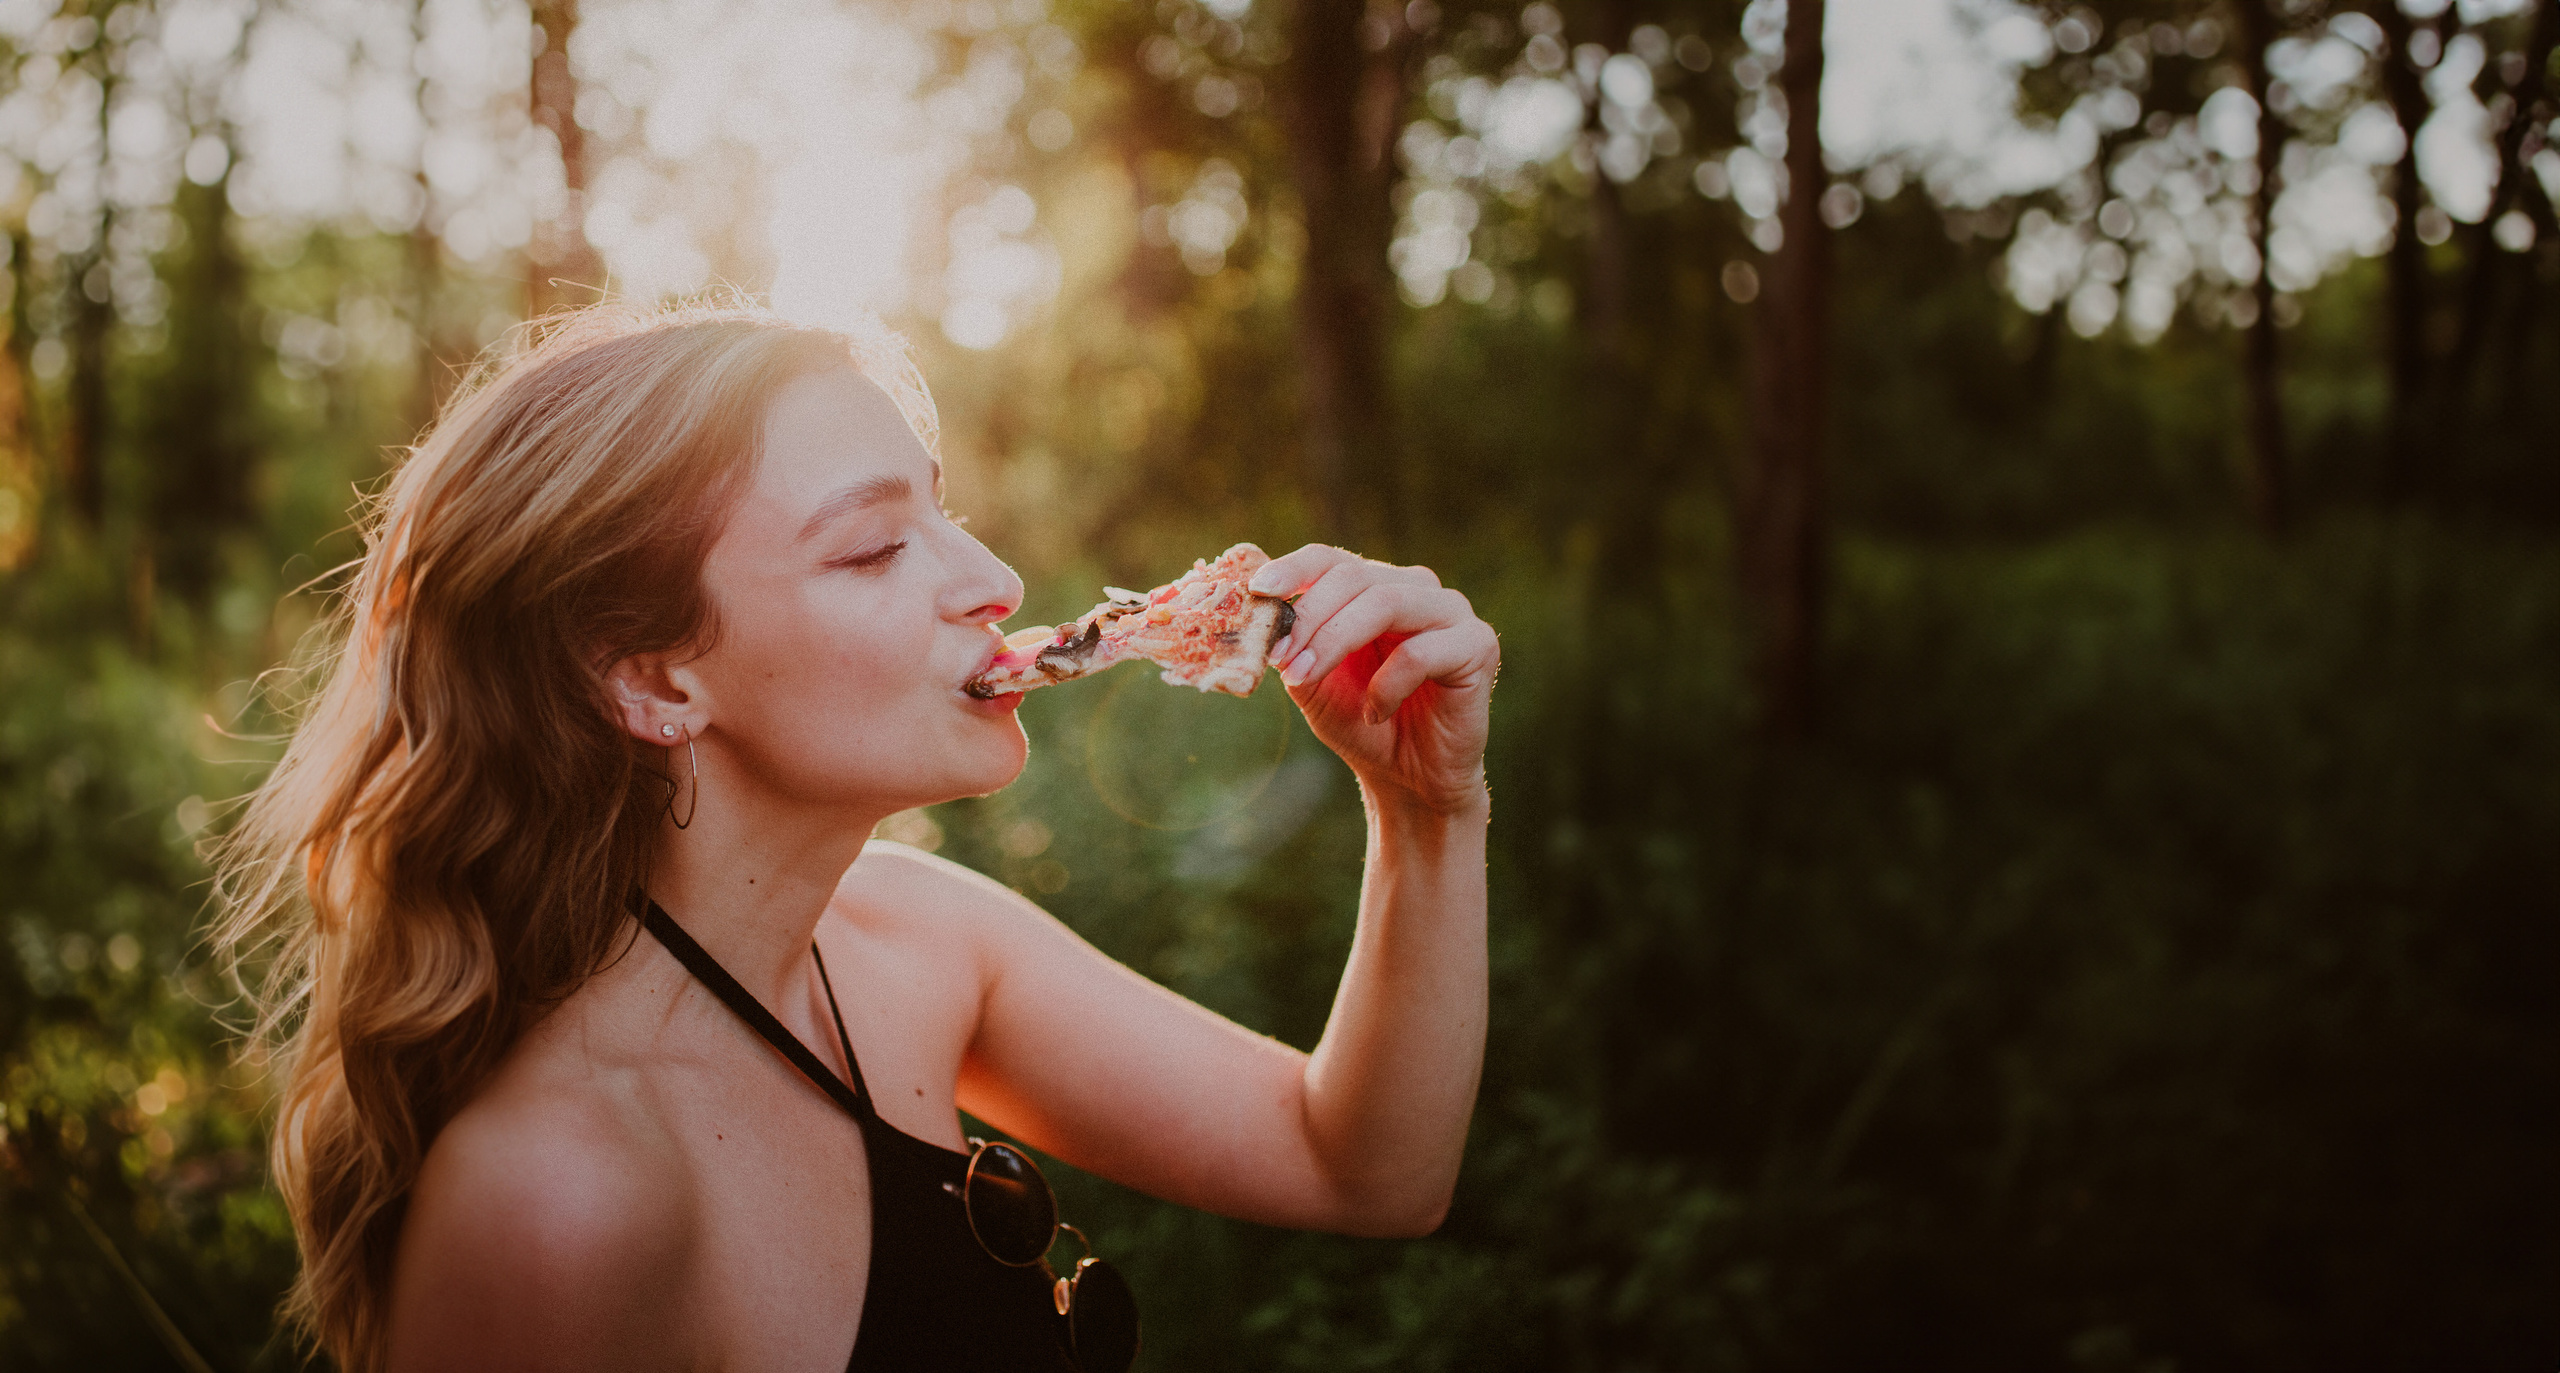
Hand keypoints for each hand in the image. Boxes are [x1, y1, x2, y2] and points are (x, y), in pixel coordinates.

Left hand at [1249, 546, 1497, 816]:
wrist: (1409, 779)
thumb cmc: (1361, 723)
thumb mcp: (1310, 679)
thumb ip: (1290, 643)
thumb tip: (1261, 615)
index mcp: (1375, 586)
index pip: (1333, 559)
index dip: (1295, 569)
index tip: (1260, 589)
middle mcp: (1416, 588)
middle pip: (1355, 578)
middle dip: (1309, 619)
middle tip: (1281, 661)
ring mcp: (1451, 612)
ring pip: (1385, 602)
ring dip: (1335, 641)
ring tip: (1307, 678)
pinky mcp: (1477, 644)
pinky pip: (1420, 652)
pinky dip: (1386, 685)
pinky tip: (1375, 713)